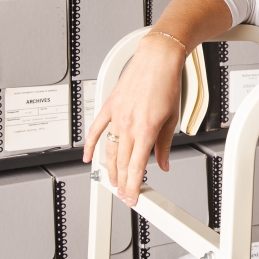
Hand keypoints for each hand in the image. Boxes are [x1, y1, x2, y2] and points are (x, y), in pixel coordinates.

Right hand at [82, 33, 185, 205]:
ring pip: (109, 150)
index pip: (136, 168)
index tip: (133, 198)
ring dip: (110, 169)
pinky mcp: (109, 107)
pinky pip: (95, 130)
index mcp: (146, 130)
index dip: (133, 187)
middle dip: (122, 182)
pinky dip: (89, 146)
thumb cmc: (167, 84)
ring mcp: (116, 117)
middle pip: (121, 163)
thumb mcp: (172, 118)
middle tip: (124, 194)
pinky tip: (87, 158)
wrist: (157, 60)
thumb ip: (164, 145)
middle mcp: (129, 125)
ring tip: (113, 181)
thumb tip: (163, 164)